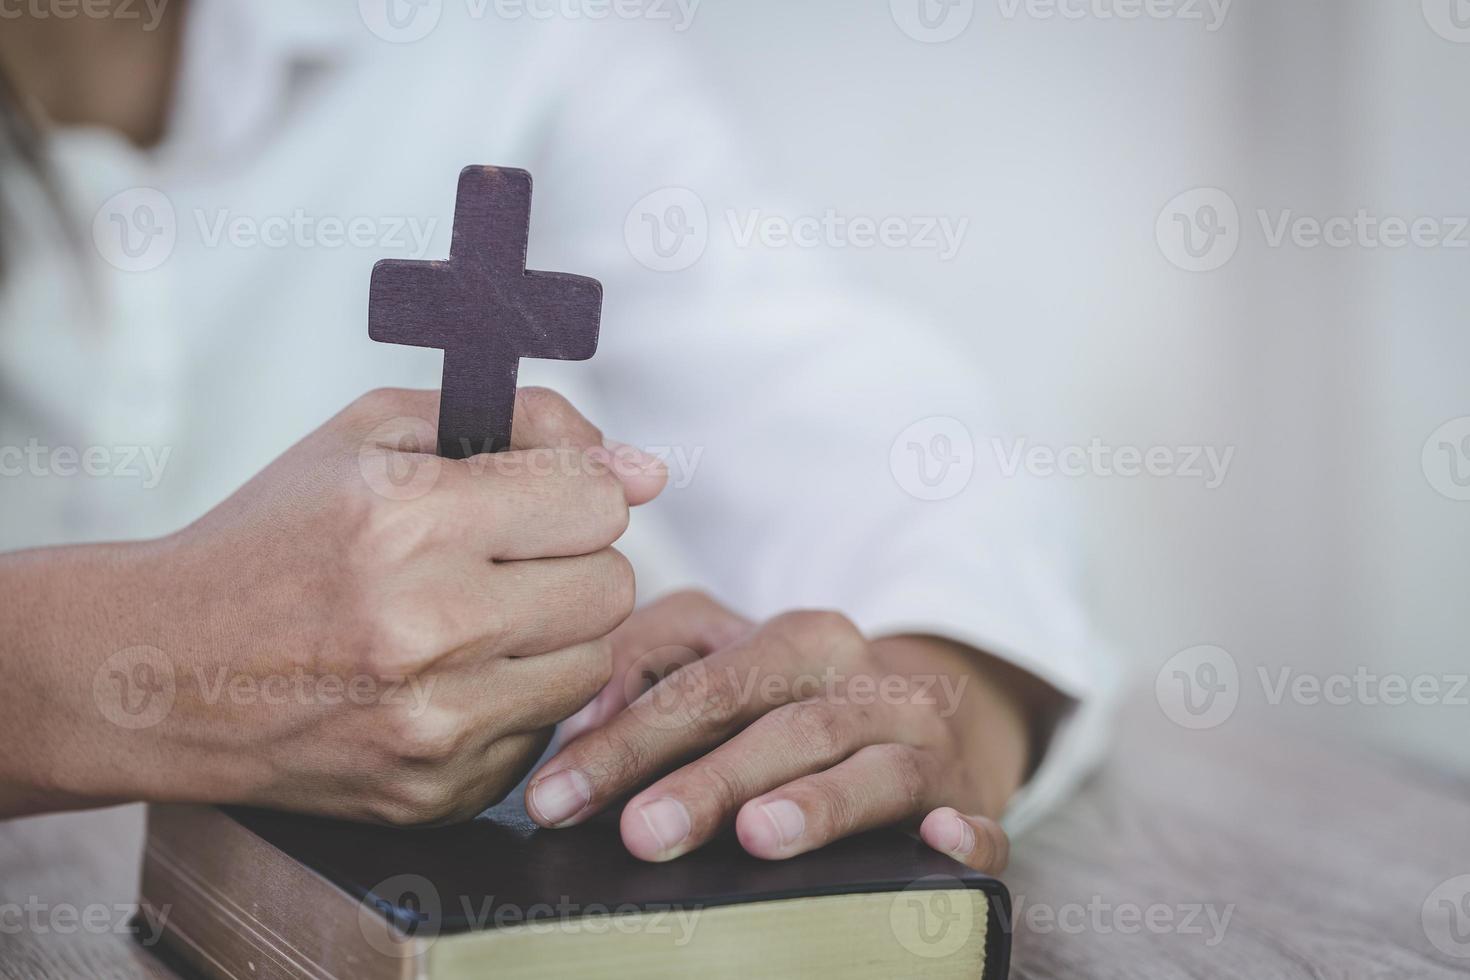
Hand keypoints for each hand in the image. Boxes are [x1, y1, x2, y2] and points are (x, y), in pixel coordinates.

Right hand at [0, 387, 664, 822]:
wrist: (160, 670)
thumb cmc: (274, 537)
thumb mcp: (373, 435)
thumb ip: (521, 424)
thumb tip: (644, 468)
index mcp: (411, 521)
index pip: (597, 501)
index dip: (576, 491)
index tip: (542, 500)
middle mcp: (428, 629)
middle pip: (612, 586)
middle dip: (572, 562)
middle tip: (505, 560)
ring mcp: (434, 725)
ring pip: (593, 664)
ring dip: (552, 635)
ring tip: (474, 619)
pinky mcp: (436, 792)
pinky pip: (545, 733)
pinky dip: (513, 701)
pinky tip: (445, 680)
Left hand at [527, 591, 1054, 872]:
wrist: (933, 717)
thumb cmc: (795, 699)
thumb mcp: (722, 662)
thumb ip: (644, 668)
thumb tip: (582, 725)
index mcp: (797, 640)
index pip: (703, 681)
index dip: (624, 738)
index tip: (556, 797)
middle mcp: (864, 680)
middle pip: (781, 721)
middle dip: (706, 778)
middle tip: (640, 831)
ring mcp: (921, 739)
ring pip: (869, 764)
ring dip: (815, 801)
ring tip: (757, 834)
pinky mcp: (968, 799)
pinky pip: (977, 817)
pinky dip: (963, 831)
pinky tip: (939, 842)